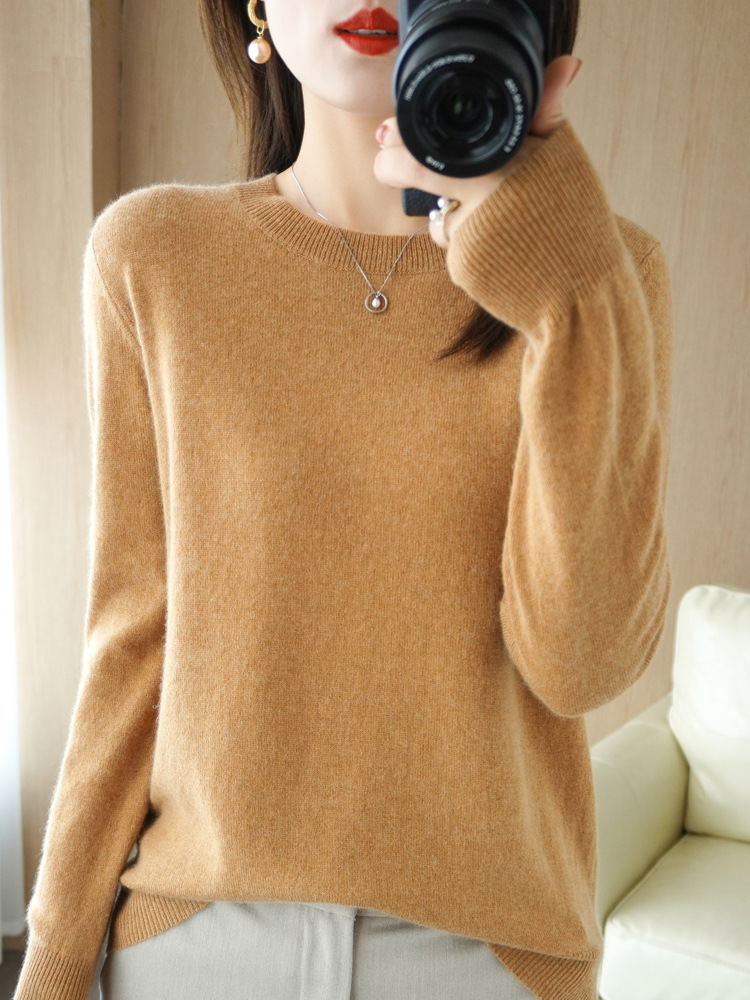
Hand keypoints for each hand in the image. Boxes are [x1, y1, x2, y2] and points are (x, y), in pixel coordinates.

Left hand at [373, 55, 582, 248]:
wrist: (578, 279)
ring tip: (485, 213)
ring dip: (447, 211)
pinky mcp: (464, 267)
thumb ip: (547, 111)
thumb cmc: (571, 212)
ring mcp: (468, 235)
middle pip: (411, 172)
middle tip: (391, 165)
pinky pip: (451, 247)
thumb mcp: (561, 155)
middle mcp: (480, 195)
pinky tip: (493, 240)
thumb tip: (565, 64)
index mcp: (499, 160)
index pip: (426, 145)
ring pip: (436, 215)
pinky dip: (466, 241)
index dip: (401, 136)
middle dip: (392, 168)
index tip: (390, 133)